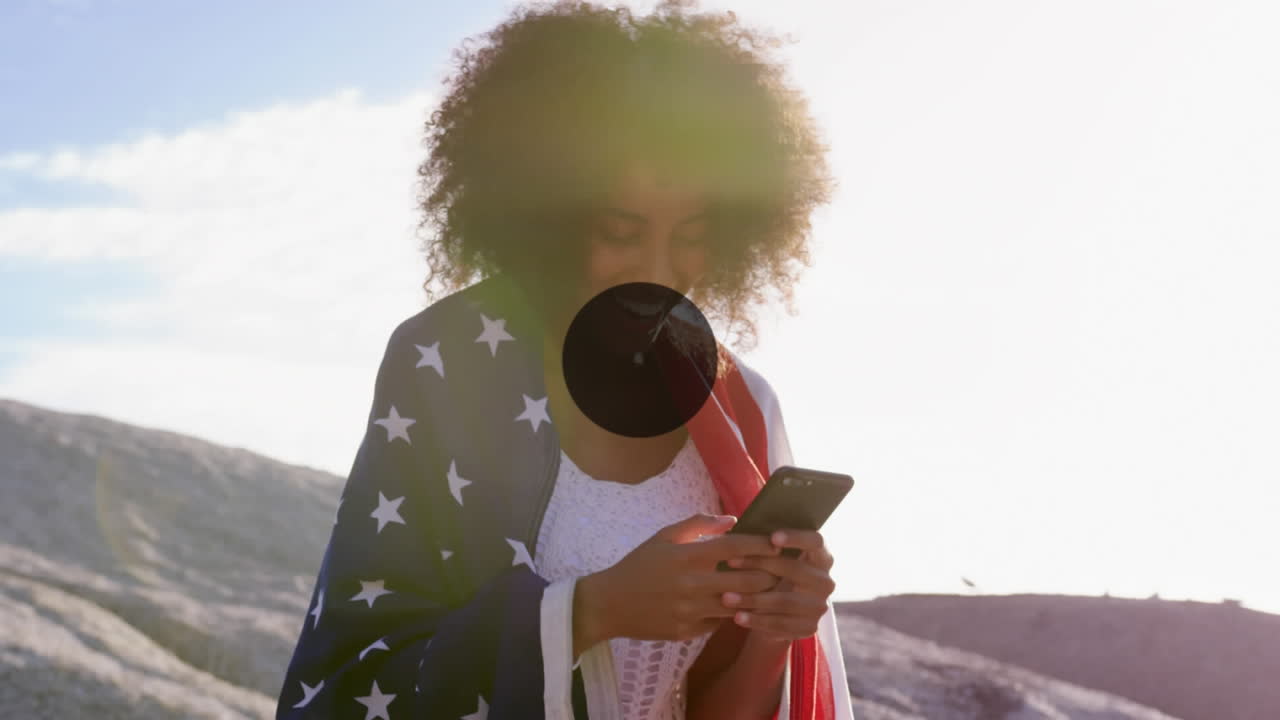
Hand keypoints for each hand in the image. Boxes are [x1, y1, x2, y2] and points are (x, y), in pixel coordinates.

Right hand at [574, 513, 781, 652]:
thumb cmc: (639, 564)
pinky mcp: (688, 632)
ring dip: (754, 598)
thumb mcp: (664, 536)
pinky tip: (735, 606)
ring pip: (738, 606)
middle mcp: (693, 584)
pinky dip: (729, 614)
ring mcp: (691, 611)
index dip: (761, 545)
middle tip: (779, 571)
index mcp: (688, 556)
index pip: (735, 548)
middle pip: (747, 581)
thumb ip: (698, 525)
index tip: (778, 544)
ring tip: (765, 590)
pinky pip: (719, 623)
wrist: (611, 603)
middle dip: (768, 576)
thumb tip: (731, 520)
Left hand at [719, 529, 835, 641]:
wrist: (777, 614)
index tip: (772, 538)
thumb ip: (765, 544)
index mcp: (821, 556)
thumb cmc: (771, 575)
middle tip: (730, 561)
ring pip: (785, 600)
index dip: (796, 538)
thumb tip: (734, 523)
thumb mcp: (772, 558)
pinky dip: (757, 621)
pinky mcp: (809, 628)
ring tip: (726, 597)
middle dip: (761, 564)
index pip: (816, 541)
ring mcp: (820, 606)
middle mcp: (825, 581)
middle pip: (796, 569)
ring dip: (753, 598)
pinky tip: (737, 617)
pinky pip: (782, 624)